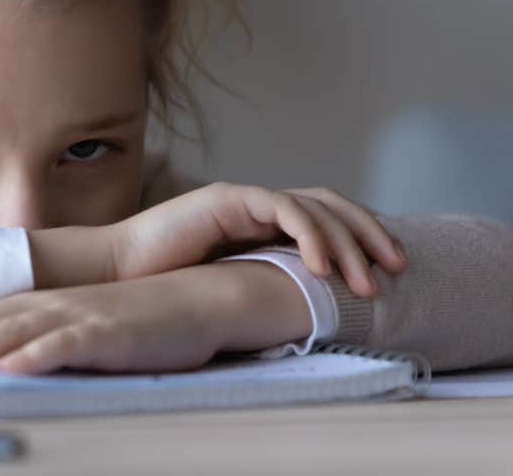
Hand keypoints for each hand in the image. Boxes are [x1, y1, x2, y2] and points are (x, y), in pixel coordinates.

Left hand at [0, 261, 311, 387]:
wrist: (193, 298)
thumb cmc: (129, 322)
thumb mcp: (68, 332)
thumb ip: (27, 343)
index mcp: (27, 307)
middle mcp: (40, 306)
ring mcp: (70, 316)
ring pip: (2, 335)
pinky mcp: (104, 331)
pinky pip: (60, 345)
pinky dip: (29, 356)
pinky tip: (3, 370)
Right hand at [115, 182, 407, 296]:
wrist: (114, 273)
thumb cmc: (162, 287)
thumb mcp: (231, 287)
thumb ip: (266, 284)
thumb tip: (312, 312)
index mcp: (260, 225)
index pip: (325, 219)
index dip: (361, 239)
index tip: (389, 273)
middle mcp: (257, 206)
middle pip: (331, 205)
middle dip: (369, 235)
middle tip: (398, 269)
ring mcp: (242, 199)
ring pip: (315, 206)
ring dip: (348, 242)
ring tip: (365, 281)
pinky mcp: (226, 200)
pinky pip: (282, 209)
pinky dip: (310, 235)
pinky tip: (322, 267)